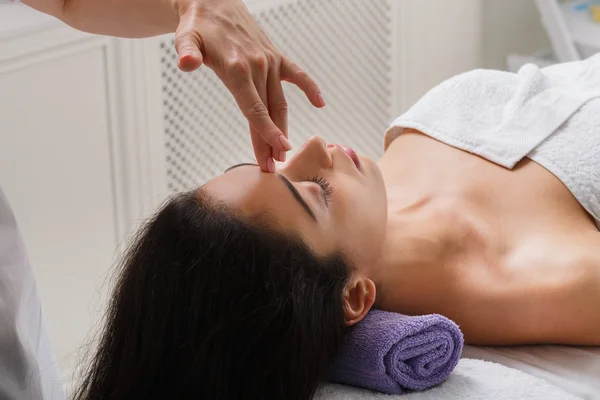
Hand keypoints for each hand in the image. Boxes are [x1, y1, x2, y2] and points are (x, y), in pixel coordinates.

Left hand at [173, 0, 324, 171]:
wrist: (215, 3)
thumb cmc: (199, 25)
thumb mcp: (187, 37)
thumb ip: (187, 52)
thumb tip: (186, 63)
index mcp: (238, 69)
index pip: (254, 109)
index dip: (266, 133)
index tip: (276, 152)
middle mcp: (259, 67)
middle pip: (268, 112)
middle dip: (271, 142)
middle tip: (272, 168)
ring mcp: (270, 62)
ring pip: (281, 102)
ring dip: (284, 128)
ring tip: (284, 152)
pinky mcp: (276, 57)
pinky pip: (298, 75)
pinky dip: (310, 88)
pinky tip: (320, 103)